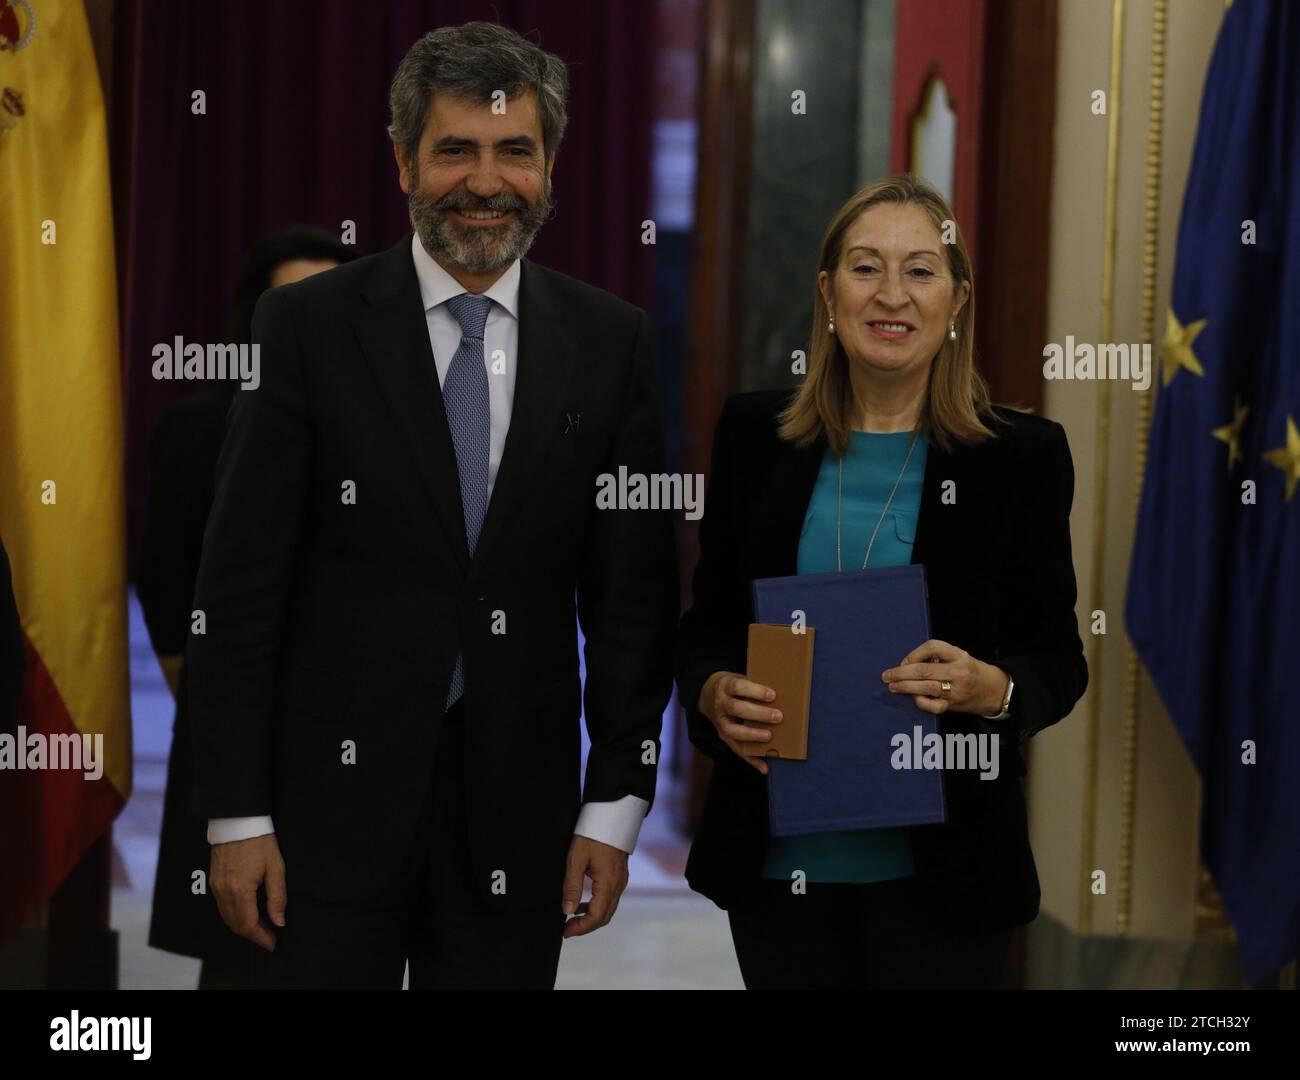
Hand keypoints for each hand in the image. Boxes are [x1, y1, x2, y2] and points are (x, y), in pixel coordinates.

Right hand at [210, 833, 285, 951]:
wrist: (238, 822)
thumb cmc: (260, 843)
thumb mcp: (276, 868)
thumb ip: (277, 897)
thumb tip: (279, 922)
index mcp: (240, 890)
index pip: (248, 924)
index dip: (261, 937)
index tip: (273, 944)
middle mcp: (223, 892)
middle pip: (236, 924)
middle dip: (253, 934)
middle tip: (270, 937)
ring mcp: (216, 887)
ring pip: (227, 917)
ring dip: (243, 926)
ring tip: (262, 927)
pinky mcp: (213, 881)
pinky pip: (222, 906)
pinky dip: (234, 915)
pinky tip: (248, 913)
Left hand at [561, 835, 628, 938]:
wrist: (610, 815)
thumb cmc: (592, 834)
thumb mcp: (576, 859)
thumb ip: (572, 886)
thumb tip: (567, 911)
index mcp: (608, 883)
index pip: (597, 916)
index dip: (581, 928)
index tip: (565, 932)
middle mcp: (618, 885)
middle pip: (604, 916)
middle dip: (586, 926)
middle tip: (567, 930)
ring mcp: (621, 880)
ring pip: (608, 908)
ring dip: (591, 917)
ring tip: (571, 918)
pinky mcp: (620, 875)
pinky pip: (610, 898)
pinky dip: (596, 906)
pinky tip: (583, 903)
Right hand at [698, 671, 781, 774]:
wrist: (706, 695)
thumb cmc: (732, 687)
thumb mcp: (738, 679)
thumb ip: (754, 687)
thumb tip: (783, 695)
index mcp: (724, 685)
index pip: (738, 687)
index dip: (755, 691)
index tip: (773, 695)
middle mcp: (719, 703)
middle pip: (736, 708)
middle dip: (758, 714)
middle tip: (778, 716)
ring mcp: (719, 721)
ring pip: (733, 730)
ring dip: (752, 735)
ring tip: (769, 737)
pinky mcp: (722, 736)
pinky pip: (736, 749)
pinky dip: (751, 759)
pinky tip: (764, 766)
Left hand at [881, 639, 1008, 715]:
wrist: (992, 689)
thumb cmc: (968, 670)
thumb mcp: (957, 656)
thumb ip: (936, 657)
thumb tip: (905, 664)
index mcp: (958, 655)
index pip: (933, 647)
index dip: (914, 653)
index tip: (905, 661)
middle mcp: (958, 671)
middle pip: (924, 670)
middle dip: (901, 673)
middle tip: (886, 676)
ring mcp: (956, 689)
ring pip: (926, 687)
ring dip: (905, 687)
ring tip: (892, 686)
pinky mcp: (953, 705)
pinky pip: (933, 705)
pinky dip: (920, 702)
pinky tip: (914, 698)